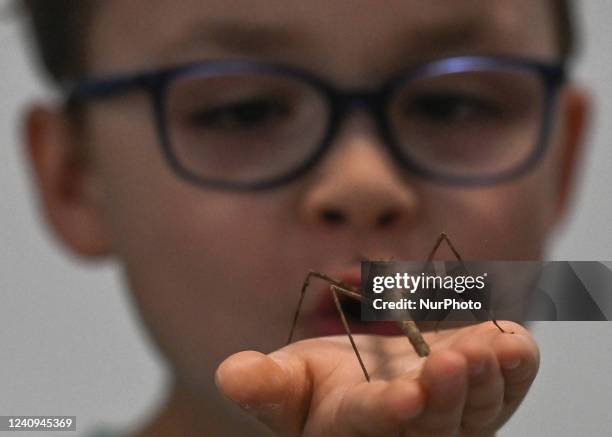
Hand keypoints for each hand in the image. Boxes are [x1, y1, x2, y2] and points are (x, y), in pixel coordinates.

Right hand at [215, 321, 538, 435]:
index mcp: (354, 428)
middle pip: (435, 425)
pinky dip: (516, 368)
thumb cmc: (321, 382)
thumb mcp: (288, 381)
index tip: (404, 396)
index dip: (388, 412)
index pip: (374, 424)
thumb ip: (266, 385)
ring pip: (477, 410)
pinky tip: (516, 342)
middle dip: (446, 396)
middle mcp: (411, 432)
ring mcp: (454, 418)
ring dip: (485, 380)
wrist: (369, 377)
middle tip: (452, 362)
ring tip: (490, 348)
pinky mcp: (482, 395)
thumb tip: (232, 374)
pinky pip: (507, 389)